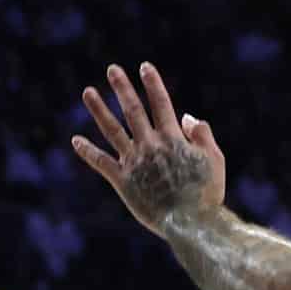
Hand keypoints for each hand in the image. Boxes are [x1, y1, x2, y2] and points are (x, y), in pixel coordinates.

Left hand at [74, 63, 226, 235]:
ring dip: (99, 109)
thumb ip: (201, 134)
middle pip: (133, 110)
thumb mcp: (215, 159)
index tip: (145, 67)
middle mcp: (150, 146)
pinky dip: (87, 151)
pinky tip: (76, 139)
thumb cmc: (207, 192)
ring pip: (112, 130)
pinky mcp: (121, 181)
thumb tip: (185, 116)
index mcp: (173, 139)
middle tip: (112, 70)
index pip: (161, 104)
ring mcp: (133, 163)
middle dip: (122, 88)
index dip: (153, 84)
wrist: (190, 223)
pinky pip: (101, 162)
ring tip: (87, 92)